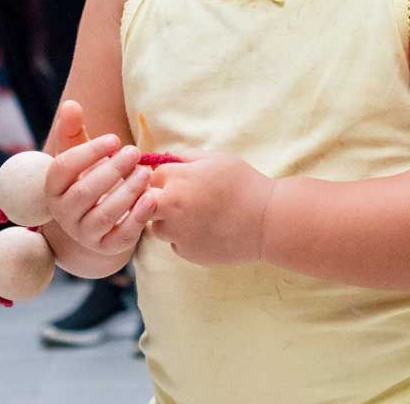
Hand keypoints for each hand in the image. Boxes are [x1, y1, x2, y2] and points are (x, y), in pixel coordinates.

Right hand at [45, 100, 155, 256]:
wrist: (99, 216)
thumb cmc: (89, 175)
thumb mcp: (80, 153)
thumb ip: (74, 130)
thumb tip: (71, 105)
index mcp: (53, 188)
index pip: (63, 168)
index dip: (88, 152)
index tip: (114, 138)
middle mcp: (64, 214)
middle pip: (85, 193)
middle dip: (112, 170)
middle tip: (134, 152)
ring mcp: (84, 234)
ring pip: (104, 215)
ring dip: (127, 192)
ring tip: (145, 172)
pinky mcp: (106, 247)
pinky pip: (121, 237)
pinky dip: (137, 218)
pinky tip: (152, 198)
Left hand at [150, 152, 274, 266]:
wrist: (265, 221)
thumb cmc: (243, 183)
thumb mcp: (216, 158)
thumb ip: (187, 157)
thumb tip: (167, 158)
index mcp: (179, 180)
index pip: (151, 175)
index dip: (162, 175)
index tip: (174, 178)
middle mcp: (172, 207)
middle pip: (145, 202)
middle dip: (156, 198)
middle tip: (178, 197)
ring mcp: (178, 233)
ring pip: (158, 226)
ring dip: (168, 220)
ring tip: (196, 214)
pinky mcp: (187, 252)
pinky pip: (175, 243)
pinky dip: (185, 237)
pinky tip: (207, 229)